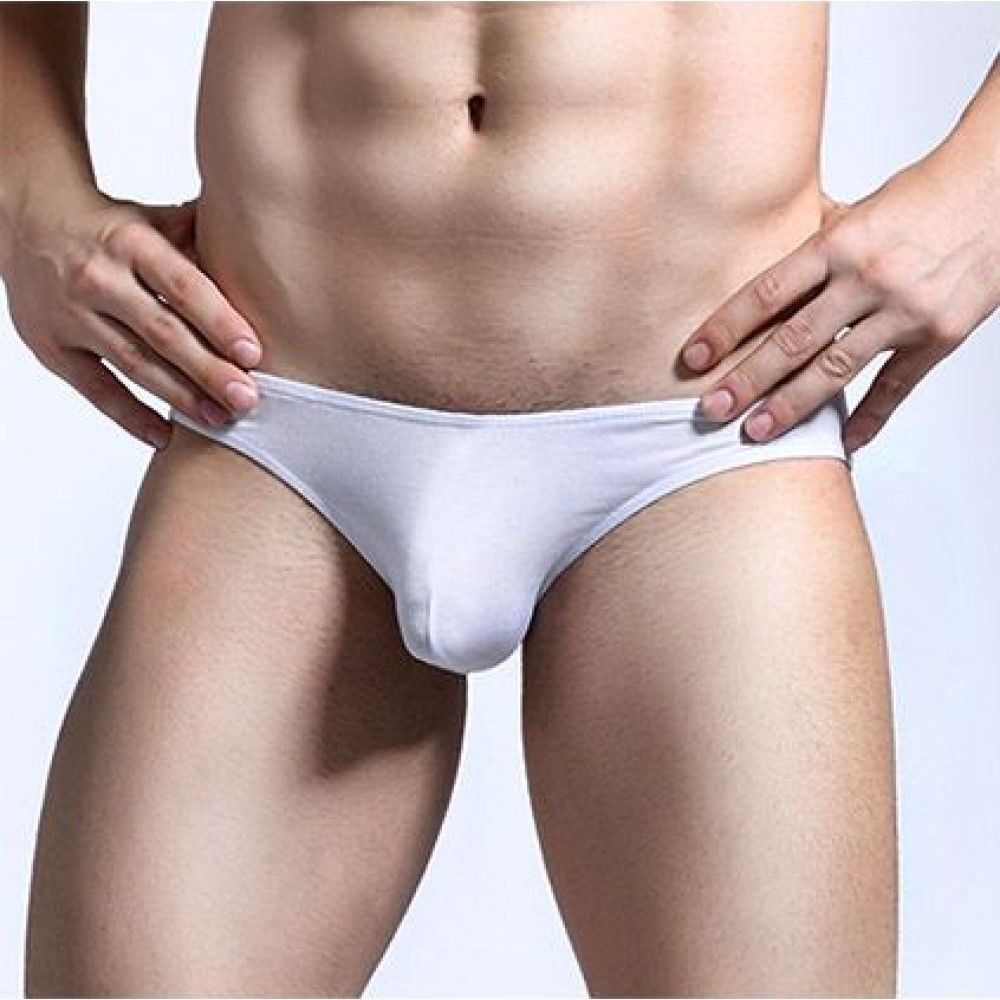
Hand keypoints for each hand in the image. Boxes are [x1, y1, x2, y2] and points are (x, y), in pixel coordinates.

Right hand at [2, 186, 262, 448]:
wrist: (28, 218)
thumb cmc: (113, 226)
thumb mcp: (157, 219)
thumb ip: (205, 239)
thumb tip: (269, 252)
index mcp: (131, 242)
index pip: (182, 287)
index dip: (219, 322)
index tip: (253, 355)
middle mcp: (98, 278)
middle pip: (162, 333)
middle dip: (208, 371)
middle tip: (248, 400)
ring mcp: (70, 314)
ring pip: (133, 364)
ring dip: (180, 397)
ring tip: (220, 419)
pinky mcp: (51, 346)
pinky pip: (95, 389)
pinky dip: (130, 416)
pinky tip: (165, 435)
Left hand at [678, 153, 999, 453]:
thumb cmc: (924, 195)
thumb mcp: (858, 208)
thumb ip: (812, 240)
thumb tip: (763, 248)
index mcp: (839, 242)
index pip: (766, 293)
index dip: (724, 329)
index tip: (692, 359)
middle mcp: (867, 278)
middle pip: (793, 339)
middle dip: (746, 380)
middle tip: (711, 411)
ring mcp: (904, 310)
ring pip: (836, 369)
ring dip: (791, 406)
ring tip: (755, 431)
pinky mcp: (939, 335)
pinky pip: (896, 386)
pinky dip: (870, 418)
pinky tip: (842, 442)